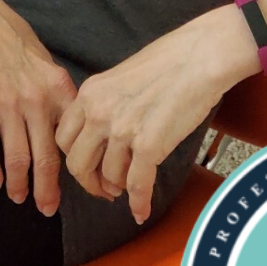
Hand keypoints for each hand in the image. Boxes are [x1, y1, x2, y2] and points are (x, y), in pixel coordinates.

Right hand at [0, 0, 76, 215]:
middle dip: (48, 189)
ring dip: (19, 184)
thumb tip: (67, 125)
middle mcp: (35, 99)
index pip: (73, 137)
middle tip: (49, 209)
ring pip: (17, 158)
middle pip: (46, 157)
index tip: (85, 186)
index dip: (80, 167)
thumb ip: (57, 94)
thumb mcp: (46, 62)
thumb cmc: (12, 36)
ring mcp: (6, 104)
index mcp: (57, 87)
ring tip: (20, 198)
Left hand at [56, 11, 237, 225]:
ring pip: (109, 177)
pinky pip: (137, 185)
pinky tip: (141, 210)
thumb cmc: (171, 61)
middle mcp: (99, 112)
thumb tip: (105, 133)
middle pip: (78, 164)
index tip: (88, 167)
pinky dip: (139, 202)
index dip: (75, 159)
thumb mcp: (121, 76)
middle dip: (90, 182)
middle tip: (104, 188)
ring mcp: (122, 129)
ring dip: (118, 188)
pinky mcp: (148, 144)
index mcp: (90, 93)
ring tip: (129, 188)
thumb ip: (106, 103)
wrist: (202, 55)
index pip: (64, 138)